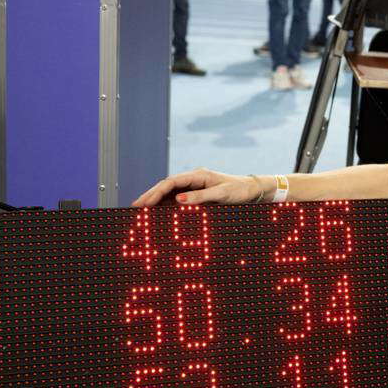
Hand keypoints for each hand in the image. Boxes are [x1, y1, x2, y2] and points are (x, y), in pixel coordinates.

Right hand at [132, 168, 262, 206]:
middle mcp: (194, 179)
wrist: (253, 191)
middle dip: (150, 196)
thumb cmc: (240, 190)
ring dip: (156, 201)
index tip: (144, 203)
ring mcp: (195, 187)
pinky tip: (157, 213)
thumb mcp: (221, 194)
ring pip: (170, 193)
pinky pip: (178, 199)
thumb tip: (178, 200)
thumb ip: (200, 197)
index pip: (171, 182)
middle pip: (166, 187)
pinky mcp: (197, 195)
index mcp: (199, 175)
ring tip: (140, 211)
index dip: (155, 192)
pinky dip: (166, 205)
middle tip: (134, 207)